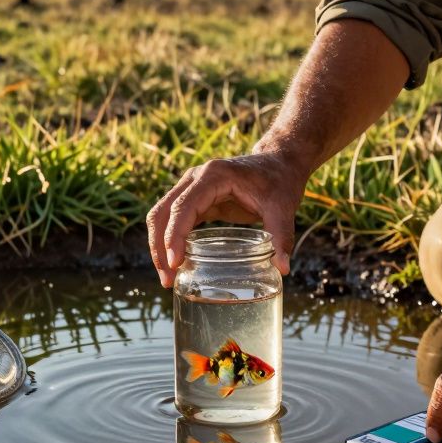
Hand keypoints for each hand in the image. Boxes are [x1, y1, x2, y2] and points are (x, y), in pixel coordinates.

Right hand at [146, 153, 307, 286]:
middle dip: (160, 247)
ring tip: (168, 278)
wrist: (278, 163)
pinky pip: (172, 220)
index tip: (176, 264)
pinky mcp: (195, 199)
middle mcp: (195, 178)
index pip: (183, 207)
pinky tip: (177, 264)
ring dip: (159, 246)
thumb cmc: (279, 181)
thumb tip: (283, 268)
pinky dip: (169, 241)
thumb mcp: (283, 207)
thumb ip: (281, 235)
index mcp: (213, 176)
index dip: (175, 236)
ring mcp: (191, 187)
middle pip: (163, 212)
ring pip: (161, 216)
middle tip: (168, 280)